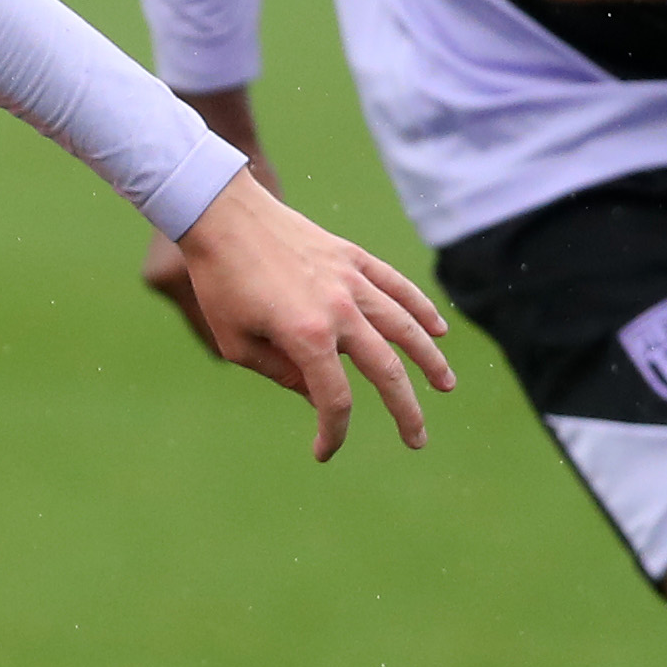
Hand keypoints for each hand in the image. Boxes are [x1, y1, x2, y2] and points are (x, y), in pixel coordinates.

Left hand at [141, 168, 456, 459]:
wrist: (222, 215)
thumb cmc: (220, 283)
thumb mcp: (236, 343)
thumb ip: (281, 374)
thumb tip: (316, 395)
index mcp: (306, 336)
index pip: (335, 399)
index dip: (333, 432)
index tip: (324, 451)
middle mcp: (339, 310)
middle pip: (386, 370)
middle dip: (405, 410)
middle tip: (417, 440)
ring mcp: (350, 280)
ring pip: (405, 326)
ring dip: (430, 360)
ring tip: (446, 385)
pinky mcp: (352, 256)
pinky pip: (396, 286)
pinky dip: (421, 308)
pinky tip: (438, 329)